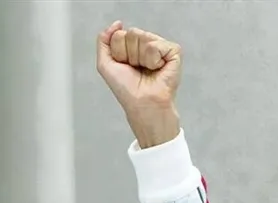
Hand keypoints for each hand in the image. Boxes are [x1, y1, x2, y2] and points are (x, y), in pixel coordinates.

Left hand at [96, 21, 180, 147]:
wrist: (142, 103)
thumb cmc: (127, 90)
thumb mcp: (105, 65)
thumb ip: (104, 41)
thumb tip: (117, 24)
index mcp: (132, 46)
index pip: (120, 35)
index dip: (118, 53)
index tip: (124, 67)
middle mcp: (146, 44)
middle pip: (132, 34)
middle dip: (129, 55)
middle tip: (136, 69)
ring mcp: (160, 47)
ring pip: (143, 38)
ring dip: (140, 58)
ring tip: (146, 70)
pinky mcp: (173, 51)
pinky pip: (156, 45)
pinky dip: (152, 60)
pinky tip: (157, 68)